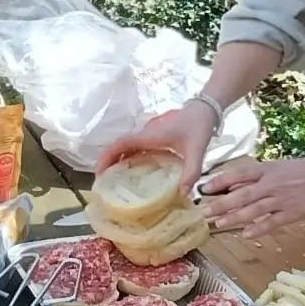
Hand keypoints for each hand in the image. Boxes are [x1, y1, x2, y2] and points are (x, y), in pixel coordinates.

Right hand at [95, 103, 214, 193]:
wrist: (205, 111)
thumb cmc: (198, 127)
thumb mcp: (197, 151)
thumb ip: (191, 172)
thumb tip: (182, 194)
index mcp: (149, 136)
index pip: (120, 144)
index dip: (107, 157)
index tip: (99, 174)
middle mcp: (144, 135)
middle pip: (117, 147)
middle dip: (106, 163)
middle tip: (102, 184)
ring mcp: (148, 136)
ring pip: (124, 148)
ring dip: (115, 161)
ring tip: (112, 182)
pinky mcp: (153, 139)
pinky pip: (134, 149)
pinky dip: (127, 160)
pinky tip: (131, 174)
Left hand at [199, 154, 304, 237]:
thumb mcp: (281, 168)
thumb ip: (259, 177)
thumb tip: (236, 185)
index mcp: (269, 170)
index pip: (239, 174)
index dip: (220, 181)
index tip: (204, 187)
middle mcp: (272, 184)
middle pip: (241, 195)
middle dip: (221, 204)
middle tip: (203, 211)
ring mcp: (282, 200)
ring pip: (253, 210)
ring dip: (234, 217)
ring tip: (218, 224)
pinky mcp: (292, 213)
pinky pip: (272, 222)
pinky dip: (259, 228)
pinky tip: (246, 234)